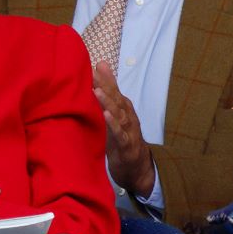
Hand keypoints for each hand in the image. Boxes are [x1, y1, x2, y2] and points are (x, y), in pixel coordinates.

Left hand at [93, 62, 155, 197]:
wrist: (137, 169)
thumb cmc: (122, 141)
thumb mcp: (114, 120)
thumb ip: (106, 100)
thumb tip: (95, 79)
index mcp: (124, 110)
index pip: (114, 91)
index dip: (106, 78)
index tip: (95, 64)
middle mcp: (128, 117)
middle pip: (117, 98)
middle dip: (106, 84)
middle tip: (95, 71)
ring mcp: (128, 131)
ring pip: (119, 114)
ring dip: (108, 102)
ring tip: (97, 91)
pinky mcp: (126, 146)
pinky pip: (119, 133)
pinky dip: (113, 124)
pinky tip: (106, 115)